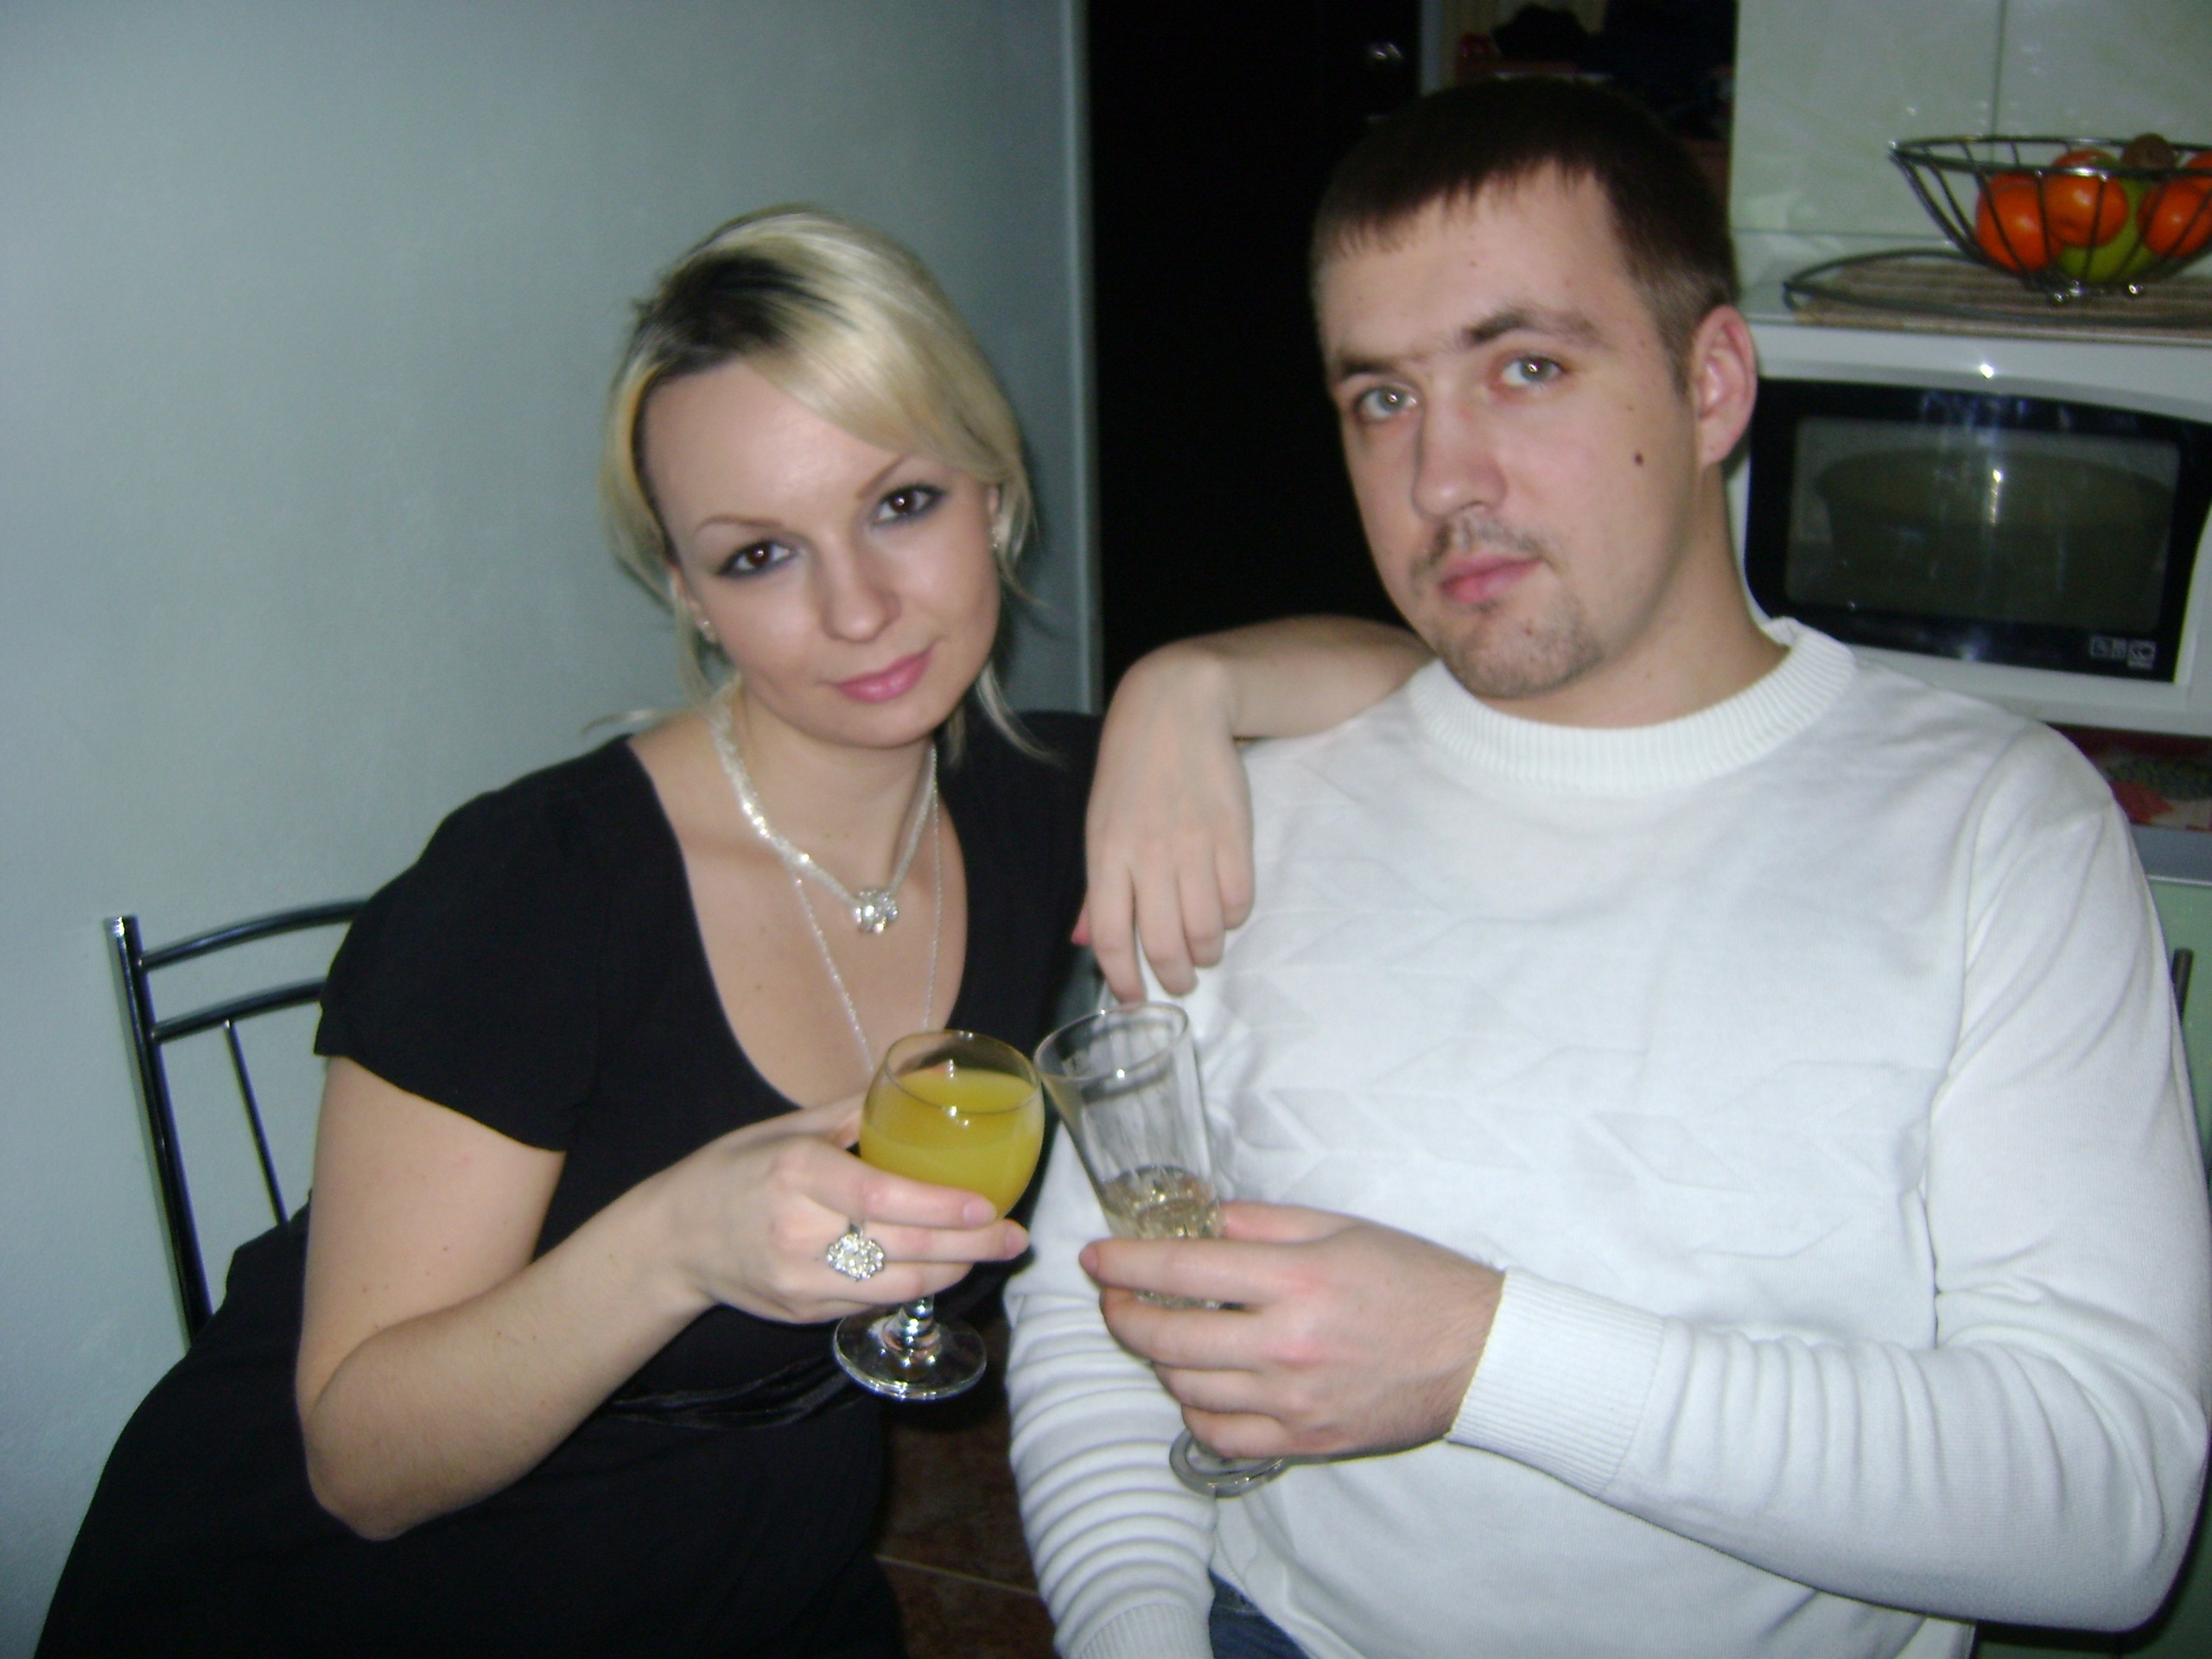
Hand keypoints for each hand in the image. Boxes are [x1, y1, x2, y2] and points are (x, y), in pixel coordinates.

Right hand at [660, 1099, 1028, 1324]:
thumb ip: (850, 1109)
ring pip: (896, 1285)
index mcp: (796, 1173)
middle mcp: (798, 1231)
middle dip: (970, 1246)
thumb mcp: (784, 1128)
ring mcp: (800, 1280)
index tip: (986, 1204)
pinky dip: (916, 1286)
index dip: (938, 1206)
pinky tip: (944, 1268)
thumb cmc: (735, 1171)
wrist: (673, 1240)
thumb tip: (919, 1077)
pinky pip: (874, 1303)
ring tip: (992, 1252)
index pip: (879, 1196)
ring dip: (953, 1271)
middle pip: (901, 1247)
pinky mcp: (803, 1312)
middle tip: (1015, 1237)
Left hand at [1081, 645, 1253, 1000]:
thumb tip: (1085, 942)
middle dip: (1173, 978)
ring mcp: (1194, 847)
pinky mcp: (1235, 836)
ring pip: (1206, 930)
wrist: (1177, 709)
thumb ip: (1097, 889)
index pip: (1112, 938)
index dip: (1123, 981)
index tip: (1133, 1000)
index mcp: (1107, 855)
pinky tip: (1224, 912)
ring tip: (1204, 952)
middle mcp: (1149, 857)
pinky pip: (1238, 901)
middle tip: (1179, 985)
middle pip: (1163, 943)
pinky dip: (1232, 918)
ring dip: (1207, 953)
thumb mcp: (1099, 825)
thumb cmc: (1130, 772)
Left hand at [1081, 1202, 1500, 1459]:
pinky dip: (1194, 1410)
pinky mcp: (1305, 1439)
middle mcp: (1286, 1344)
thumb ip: (1257, 1224)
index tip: (1096, 1258)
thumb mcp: (1336, 1227)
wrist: (1477, 1351)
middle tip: (1114, 1298)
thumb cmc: (1411, 1277)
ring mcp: (1293, 1400)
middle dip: (1122, 1315)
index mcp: (1295, 1279)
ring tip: (1162, 1333)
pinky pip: (1221, 1435)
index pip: (1180, 1270)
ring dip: (1157, 1360)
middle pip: (1167, 1338)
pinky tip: (1198, 1384)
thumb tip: (1194, 1224)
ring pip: (1185, 1388)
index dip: (1124, 1263)